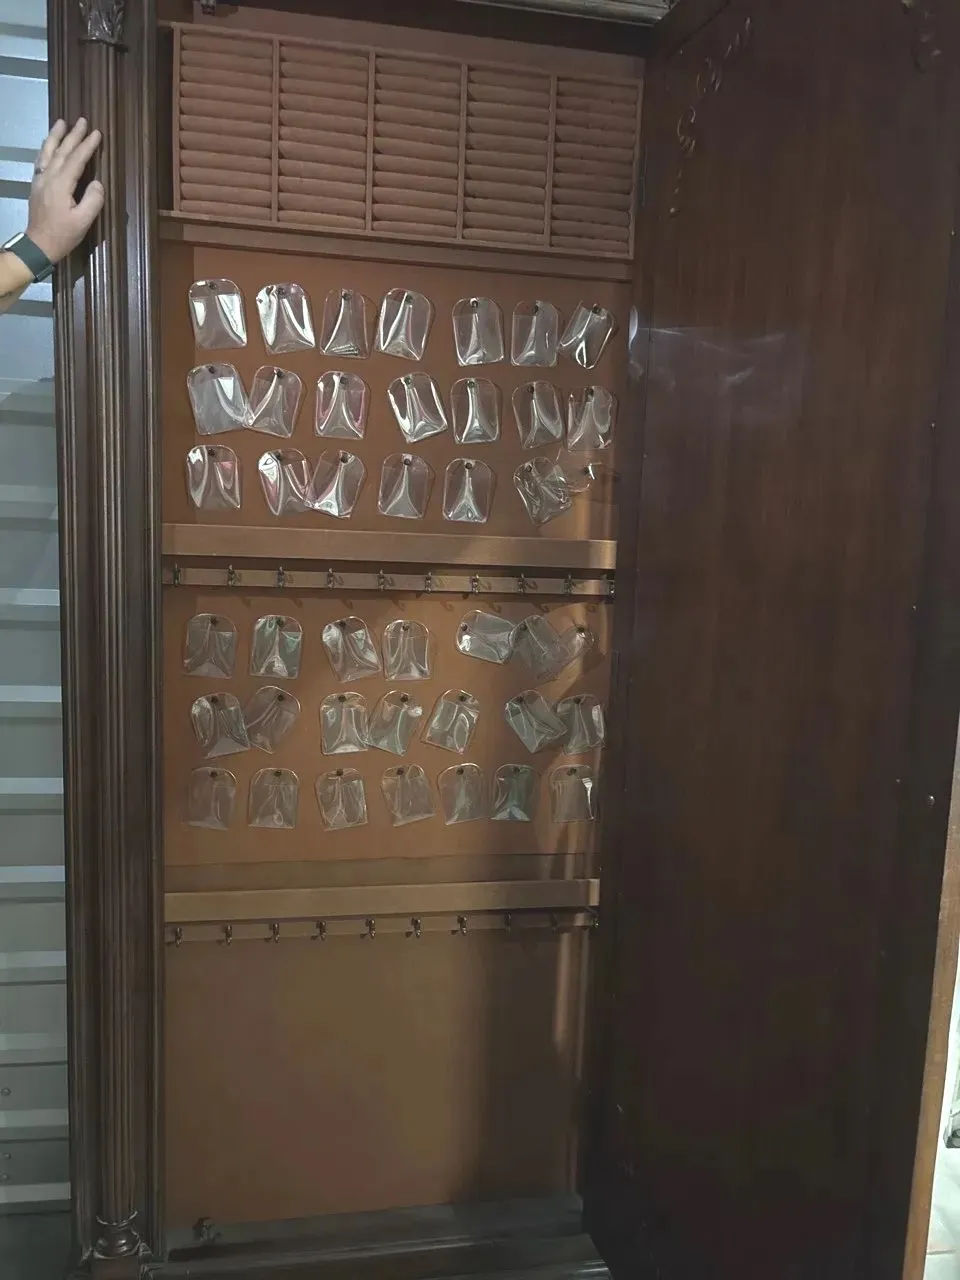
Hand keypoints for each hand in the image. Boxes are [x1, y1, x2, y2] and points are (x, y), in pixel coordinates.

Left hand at [26, 118, 103, 264]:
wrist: (39, 244)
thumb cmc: (63, 235)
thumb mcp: (83, 221)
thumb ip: (92, 200)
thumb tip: (97, 183)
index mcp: (61, 184)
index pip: (76, 160)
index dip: (87, 146)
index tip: (97, 133)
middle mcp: (48, 177)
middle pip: (61, 151)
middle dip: (73, 135)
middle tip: (82, 120)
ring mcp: (40, 180)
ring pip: (47, 152)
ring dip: (55, 136)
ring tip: (62, 122)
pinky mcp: (37, 185)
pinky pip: (41, 160)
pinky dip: (46, 148)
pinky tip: (48, 144)